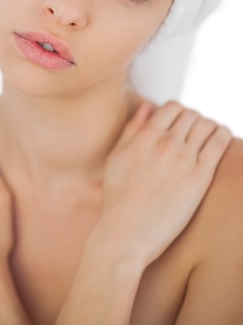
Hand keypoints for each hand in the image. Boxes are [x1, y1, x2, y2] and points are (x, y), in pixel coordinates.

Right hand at [97, 100, 231, 266]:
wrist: (125, 234)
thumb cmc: (117, 198)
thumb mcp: (117, 156)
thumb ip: (132, 128)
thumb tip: (147, 105)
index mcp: (145, 136)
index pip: (173, 106)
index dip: (179, 112)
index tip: (180, 124)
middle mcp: (165, 143)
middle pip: (192, 115)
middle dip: (195, 120)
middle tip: (195, 134)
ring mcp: (183, 160)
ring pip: (207, 125)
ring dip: (210, 127)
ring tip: (208, 137)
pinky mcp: (199, 178)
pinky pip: (218, 144)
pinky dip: (222, 135)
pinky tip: (220, 139)